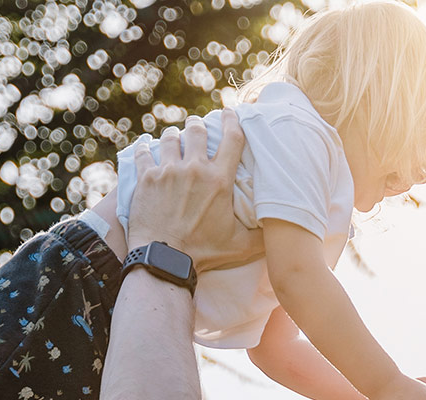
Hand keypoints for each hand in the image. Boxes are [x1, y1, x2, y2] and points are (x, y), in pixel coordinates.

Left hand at [126, 115, 261, 272]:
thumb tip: (281, 229)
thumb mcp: (240, 245)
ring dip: (173, 136)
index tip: (229, 113)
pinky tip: (146, 147)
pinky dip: (145, 148)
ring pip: (170, 137)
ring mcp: (168, 171)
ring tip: (173, 139)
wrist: (165, 259)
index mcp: (220, 180)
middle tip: (196, 127)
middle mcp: (194, 169)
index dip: (232, 120)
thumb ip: (262, 235)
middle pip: (196, 130)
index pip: (232, 138)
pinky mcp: (146, 178)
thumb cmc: (204, 253)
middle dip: (197, 125)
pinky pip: (144, 152)